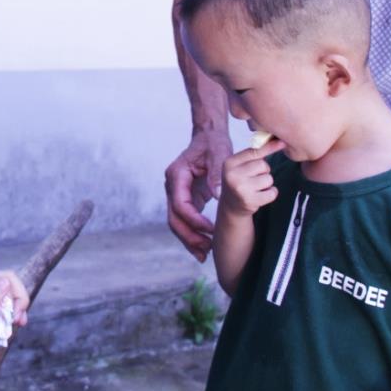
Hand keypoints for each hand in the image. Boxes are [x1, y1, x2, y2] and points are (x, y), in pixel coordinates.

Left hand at [0, 271, 29, 369]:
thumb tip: (6, 282)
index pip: (3, 278)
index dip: (16, 294)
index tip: (16, 316)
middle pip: (5, 283)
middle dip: (16, 300)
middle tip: (18, 321)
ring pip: (2, 294)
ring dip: (12, 308)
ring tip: (16, 325)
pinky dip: (5, 314)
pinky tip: (7, 326)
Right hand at [165, 127, 232, 260]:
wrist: (208, 136)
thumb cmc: (213, 143)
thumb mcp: (218, 155)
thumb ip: (216, 176)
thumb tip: (218, 197)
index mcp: (176, 175)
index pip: (180, 204)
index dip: (194, 220)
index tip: (211, 230)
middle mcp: (172, 186)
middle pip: (174, 218)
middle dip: (188, 236)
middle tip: (205, 251)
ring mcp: (177, 193)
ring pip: (177, 222)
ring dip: (189, 239)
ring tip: (205, 254)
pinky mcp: (186, 198)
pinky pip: (185, 220)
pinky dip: (193, 233)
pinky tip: (205, 245)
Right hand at [220, 139, 285, 217]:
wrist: (231, 205)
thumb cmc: (239, 181)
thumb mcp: (239, 166)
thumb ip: (253, 155)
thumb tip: (275, 140)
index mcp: (229, 163)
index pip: (253, 152)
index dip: (269, 147)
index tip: (281, 142)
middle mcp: (232, 175)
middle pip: (263, 165)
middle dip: (264, 171)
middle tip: (254, 178)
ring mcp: (240, 189)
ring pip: (268, 179)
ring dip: (267, 183)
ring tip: (256, 187)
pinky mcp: (250, 201)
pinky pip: (272, 193)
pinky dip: (271, 193)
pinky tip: (261, 195)